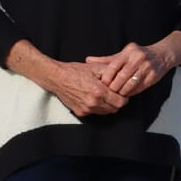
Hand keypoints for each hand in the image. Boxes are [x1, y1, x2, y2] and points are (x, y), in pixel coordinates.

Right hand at [6, 41, 126, 116]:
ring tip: (105, 95)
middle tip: (115, 94)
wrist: (56, 77)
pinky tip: (95, 98)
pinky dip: (98, 107)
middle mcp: (93, 103)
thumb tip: (123, 78)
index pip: (120, 102)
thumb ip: (111, 73)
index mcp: (98, 92)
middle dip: (117, 102)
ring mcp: (86, 109)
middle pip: (115, 109)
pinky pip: (95, 113)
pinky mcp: (80, 113)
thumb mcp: (95, 68)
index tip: (122, 92)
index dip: (124, 97)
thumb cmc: (75, 71)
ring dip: (108, 105)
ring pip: (106, 112)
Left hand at [86, 40, 175, 96]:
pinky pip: (139, 87)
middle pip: (122, 76)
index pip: (114, 66)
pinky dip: (132, 92)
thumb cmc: (139, 55)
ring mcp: (147, 67)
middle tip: (108, 92)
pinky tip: (127, 93)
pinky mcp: (153, 76)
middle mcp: (138, 58)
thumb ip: (106, 59)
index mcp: (129, 51)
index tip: (103, 84)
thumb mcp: (123, 54)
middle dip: (114, 86)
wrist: (162, 55)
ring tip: (117, 94)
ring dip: (122, 91)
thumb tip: (88, 60)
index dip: (107, 77)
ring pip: (131, 83)